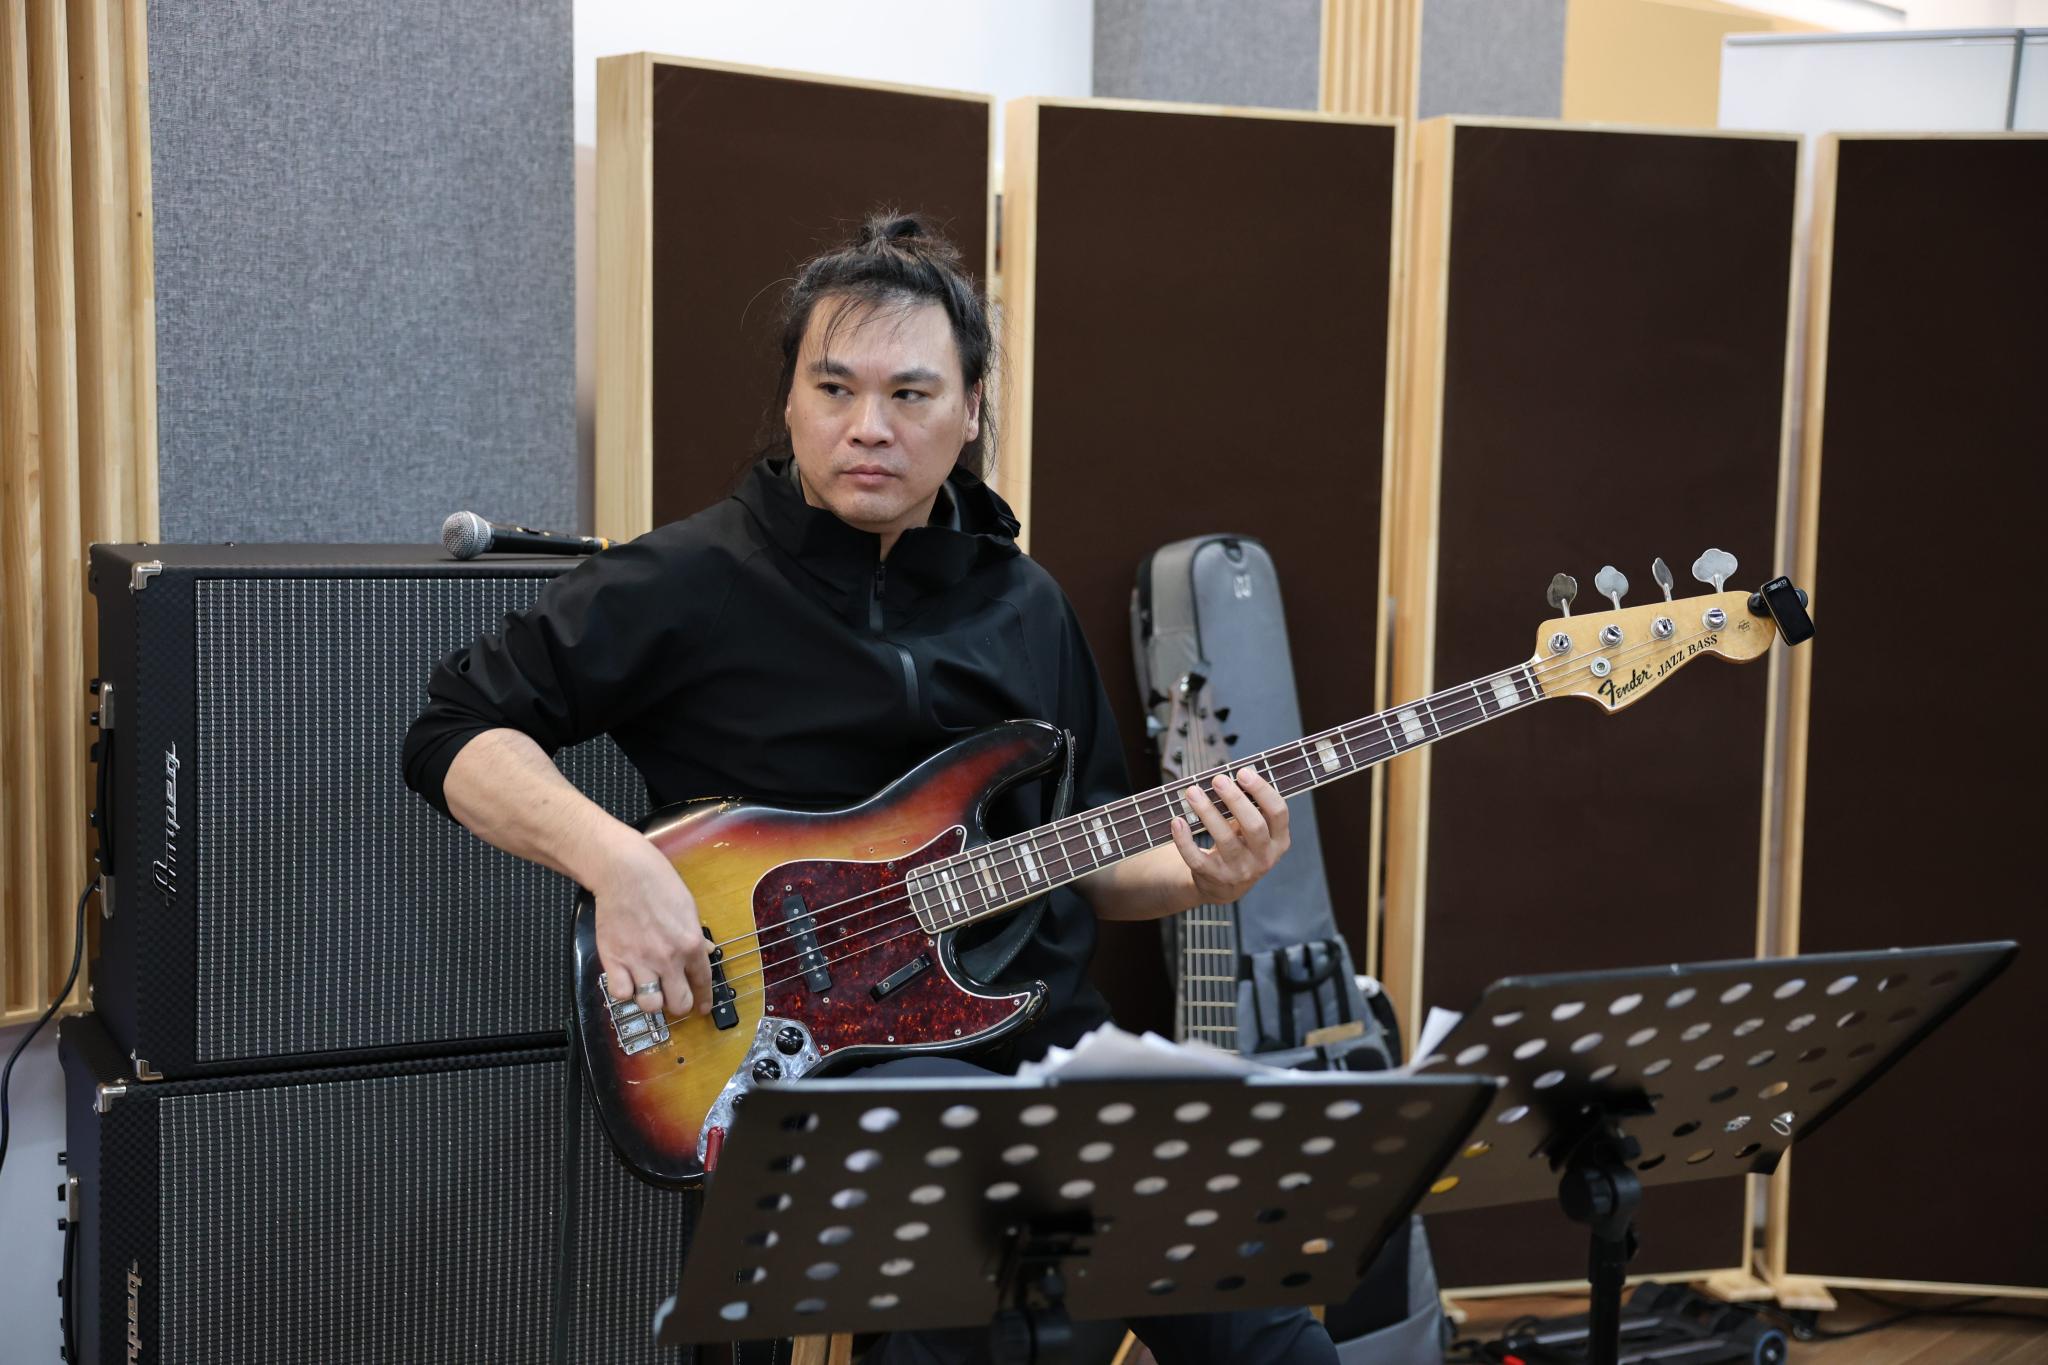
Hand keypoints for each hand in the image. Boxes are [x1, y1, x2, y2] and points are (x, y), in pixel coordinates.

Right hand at [593, 835, 712, 1019]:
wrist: (624, 872)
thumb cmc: (658, 883)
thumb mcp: (688, 907)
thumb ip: (696, 935)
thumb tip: (705, 953)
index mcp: (690, 944)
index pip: (702, 983)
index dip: (703, 1000)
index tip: (702, 1008)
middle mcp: (668, 959)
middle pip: (678, 1003)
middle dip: (679, 1005)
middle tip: (673, 998)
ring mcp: (639, 961)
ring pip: (650, 1005)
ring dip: (652, 1001)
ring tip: (650, 989)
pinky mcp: (614, 960)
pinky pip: (621, 994)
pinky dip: (625, 991)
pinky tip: (627, 980)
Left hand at [1169, 765, 1289, 905]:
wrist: (1223, 886)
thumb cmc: (1241, 845)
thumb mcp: (1254, 831)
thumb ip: (1250, 807)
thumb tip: (1231, 775)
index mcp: (1278, 840)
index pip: (1278, 812)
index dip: (1262, 790)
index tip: (1243, 772)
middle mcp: (1263, 857)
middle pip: (1254, 826)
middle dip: (1235, 799)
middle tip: (1218, 780)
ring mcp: (1239, 870)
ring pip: (1224, 839)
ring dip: (1207, 812)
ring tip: (1192, 792)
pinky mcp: (1214, 877)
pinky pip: (1197, 858)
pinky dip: (1185, 840)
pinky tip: (1177, 821)